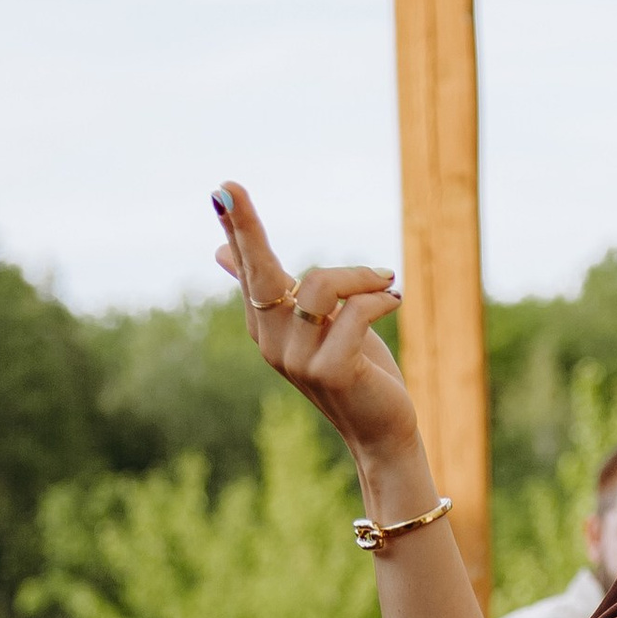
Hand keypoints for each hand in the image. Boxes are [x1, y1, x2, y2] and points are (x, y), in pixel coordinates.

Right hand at [211, 180, 419, 477]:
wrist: (381, 430)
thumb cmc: (356, 370)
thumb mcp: (318, 322)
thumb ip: (282, 290)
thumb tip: (221, 253)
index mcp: (268, 326)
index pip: (248, 270)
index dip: (238, 231)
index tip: (222, 190)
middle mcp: (273, 343)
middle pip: (259, 273)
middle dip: (248, 230)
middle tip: (230, 187)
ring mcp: (297, 360)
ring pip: (320, 285)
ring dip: (361, 275)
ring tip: (385, 279)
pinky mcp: (329, 371)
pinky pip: (355, 312)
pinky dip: (379, 299)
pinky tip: (395, 300)